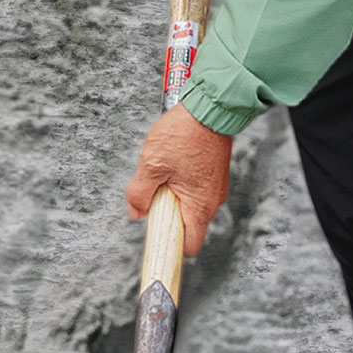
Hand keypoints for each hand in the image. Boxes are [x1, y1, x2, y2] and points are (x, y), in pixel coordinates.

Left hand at [124, 105, 239, 256]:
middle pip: (187, 224)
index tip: (156, 240)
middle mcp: (212, 201)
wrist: (211, 106)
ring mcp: (215, 186)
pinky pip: (196, 189)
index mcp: (199, 206)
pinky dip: (182, 183)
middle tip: (153, 196)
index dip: (170, 246)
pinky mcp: (214, 173)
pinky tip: (172, 164)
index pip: (189, 245)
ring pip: (190, 204)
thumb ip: (139, 193)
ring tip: (162, 173)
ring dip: (174, 197)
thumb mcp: (151, 164)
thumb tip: (136, 211)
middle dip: (168, 216)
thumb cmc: (185, 133)